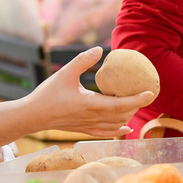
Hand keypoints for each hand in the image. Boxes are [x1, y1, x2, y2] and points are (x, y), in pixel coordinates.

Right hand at [26, 47, 155, 137]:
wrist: (32, 116)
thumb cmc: (47, 94)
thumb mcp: (65, 73)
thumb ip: (83, 60)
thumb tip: (100, 50)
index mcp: (90, 104)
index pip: (121, 104)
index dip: (138, 99)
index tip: (150, 92)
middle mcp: (92, 118)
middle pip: (122, 116)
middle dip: (136, 106)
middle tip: (143, 94)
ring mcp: (88, 126)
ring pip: (115, 125)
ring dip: (128, 116)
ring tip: (134, 105)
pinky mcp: (83, 130)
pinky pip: (106, 133)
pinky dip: (118, 130)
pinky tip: (125, 128)